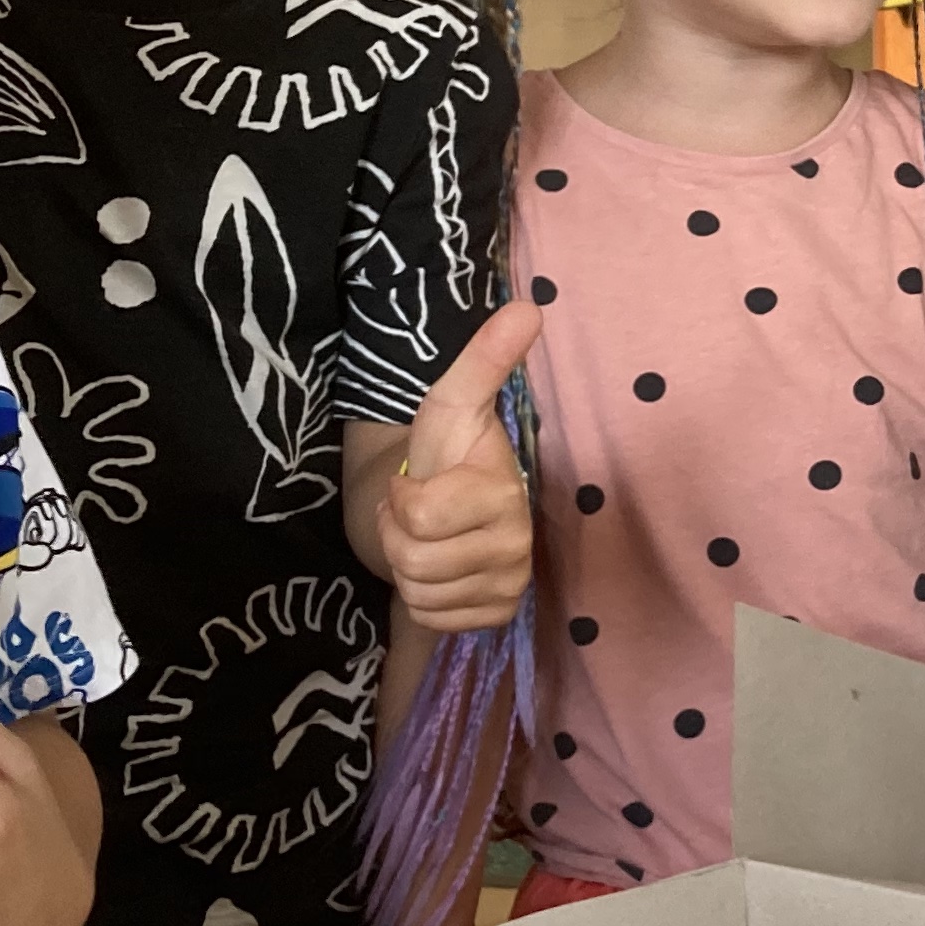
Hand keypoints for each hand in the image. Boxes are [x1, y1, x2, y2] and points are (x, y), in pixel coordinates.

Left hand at [381, 299, 541, 631]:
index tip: (416, 482)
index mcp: (502, 490)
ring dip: (408, 567)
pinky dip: (425, 598)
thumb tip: (527, 307)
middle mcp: (517, 541)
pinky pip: (433, 618)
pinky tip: (443, 570)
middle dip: (397, 536)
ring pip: (420, 593)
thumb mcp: (451, 405)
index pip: (416, 515)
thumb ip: (483, 360)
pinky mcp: (500, 614)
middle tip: (417, 515)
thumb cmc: (448, 453)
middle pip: (412, 561)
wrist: (454, 506)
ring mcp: (512, 583)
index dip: (399, 498)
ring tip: (430, 539)